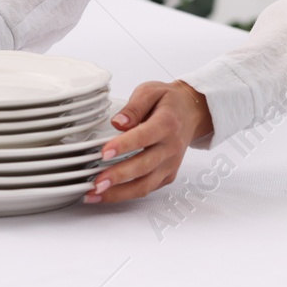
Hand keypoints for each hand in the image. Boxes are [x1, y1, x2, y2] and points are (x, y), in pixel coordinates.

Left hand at [84, 80, 213, 203]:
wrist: (192, 113)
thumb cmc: (169, 102)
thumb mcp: (150, 92)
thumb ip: (133, 107)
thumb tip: (118, 122)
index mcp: (167, 124)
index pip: (144, 137)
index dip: (123, 146)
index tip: (104, 152)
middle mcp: (171, 147)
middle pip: (144, 166)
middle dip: (118, 176)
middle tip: (96, 182)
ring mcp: (170, 164)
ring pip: (145, 185)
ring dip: (119, 193)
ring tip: (94, 195)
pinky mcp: (167, 175)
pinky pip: (147, 189)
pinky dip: (126, 195)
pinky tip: (106, 195)